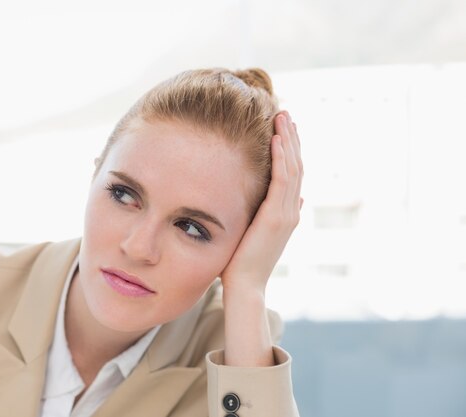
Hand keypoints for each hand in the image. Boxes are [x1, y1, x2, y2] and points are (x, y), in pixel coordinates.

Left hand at [221, 111, 302, 294]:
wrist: (245, 285)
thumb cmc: (243, 261)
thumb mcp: (259, 232)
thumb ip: (274, 214)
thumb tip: (295, 200)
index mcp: (287, 212)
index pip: (292, 173)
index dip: (290, 148)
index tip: (283, 126)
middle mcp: (291, 210)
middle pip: (296, 165)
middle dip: (291, 137)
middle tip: (284, 112)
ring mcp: (286, 213)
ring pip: (292, 169)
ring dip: (288, 141)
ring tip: (282, 117)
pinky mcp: (276, 217)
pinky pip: (281, 181)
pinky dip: (280, 159)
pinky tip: (276, 139)